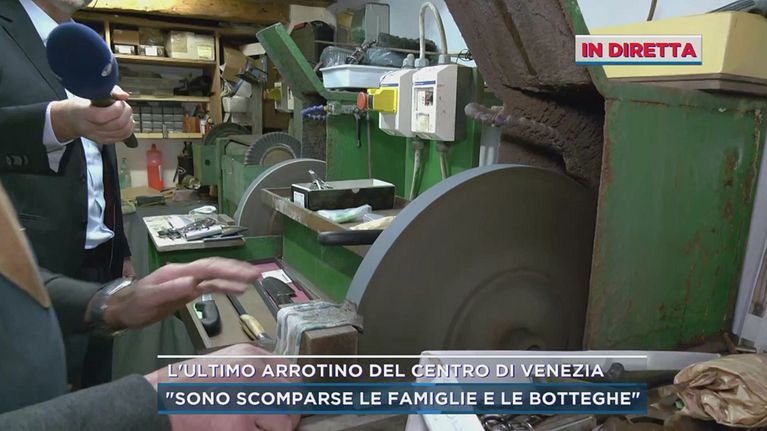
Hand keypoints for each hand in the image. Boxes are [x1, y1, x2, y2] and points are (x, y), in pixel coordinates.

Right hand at [50, 86, 133, 143]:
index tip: (118, 101)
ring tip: (125, 112)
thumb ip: (110, 91)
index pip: (103, 116)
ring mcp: (99, 136)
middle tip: (123, 105)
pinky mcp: (105, 141)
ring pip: (123, 131)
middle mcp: (91, 128)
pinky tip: (126, 120)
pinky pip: (124, 136)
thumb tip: (124, 95)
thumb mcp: (90, 93)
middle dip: (126, 112)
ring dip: (129, 120)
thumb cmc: (81, 105)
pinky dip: (129, 127)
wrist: (71, 120)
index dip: (116, 108)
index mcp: (84, 114)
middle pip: (117, 124)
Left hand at [103, 257, 261, 328]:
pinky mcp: (188, 290)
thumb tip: (193, 282)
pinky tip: (236, 289)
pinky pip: (210, 286)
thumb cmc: (134, 305)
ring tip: (253, 279)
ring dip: (233, 276)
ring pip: (214, 275)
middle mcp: (185, 273)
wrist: (121, 309)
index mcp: (178, 272)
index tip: (246, 274)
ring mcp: (187, 281)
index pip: (207, 268)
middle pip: (214, 268)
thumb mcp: (150, 299)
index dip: (228, 270)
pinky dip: (224, 286)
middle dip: (236, 270)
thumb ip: (171, 290)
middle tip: (256, 275)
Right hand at [145, 344, 299, 430]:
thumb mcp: (224, 363)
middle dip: (286, 413)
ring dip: (272, 429)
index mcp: (251, 355)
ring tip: (252, 427)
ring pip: (284, 423)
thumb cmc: (186, 385)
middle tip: (271, 422)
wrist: (156, 403)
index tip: (284, 403)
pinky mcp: (239, 427)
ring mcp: (249, 400)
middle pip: (293, 397)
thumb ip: (252, 370)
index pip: (292, 373)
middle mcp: (255, 372)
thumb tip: (279, 386)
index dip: (290, 392)